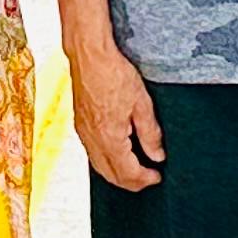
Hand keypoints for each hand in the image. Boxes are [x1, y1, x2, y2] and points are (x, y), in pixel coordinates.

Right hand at [71, 41, 165, 190]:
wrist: (88, 54)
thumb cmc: (114, 72)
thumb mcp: (142, 102)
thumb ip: (150, 133)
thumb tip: (157, 156)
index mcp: (109, 137)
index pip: (127, 173)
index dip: (145, 179)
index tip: (158, 177)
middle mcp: (92, 140)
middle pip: (112, 176)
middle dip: (132, 183)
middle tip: (150, 178)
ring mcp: (83, 133)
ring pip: (100, 168)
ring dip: (118, 174)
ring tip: (137, 169)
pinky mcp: (79, 124)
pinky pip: (92, 154)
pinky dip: (107, 162)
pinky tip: (119, 154)